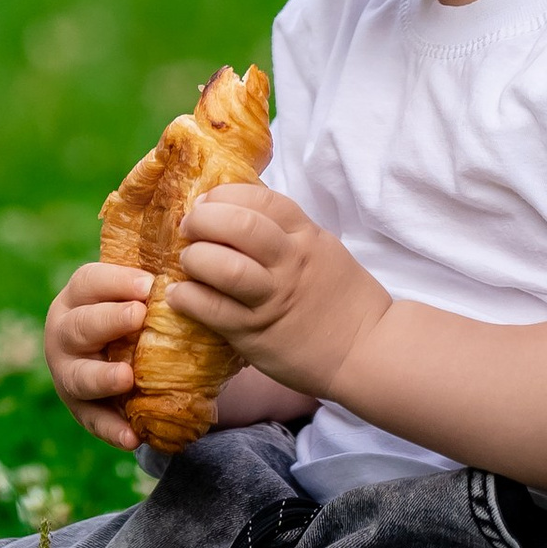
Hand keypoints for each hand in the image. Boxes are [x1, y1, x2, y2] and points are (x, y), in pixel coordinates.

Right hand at [45, 261, 150, 450]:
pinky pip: (93, 421)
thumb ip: (154, 276)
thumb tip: (196, 240)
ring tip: (127, 378)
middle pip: (79, 324)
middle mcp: (65, 332)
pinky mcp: (81, 409)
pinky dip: (112, 430)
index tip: (148, 283)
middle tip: (139, 316)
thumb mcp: (134, 293)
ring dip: (102, 377)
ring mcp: (69, 372)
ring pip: (78, 375)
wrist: (120, 357)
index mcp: (78, 297)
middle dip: (108, 320)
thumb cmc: (134, 315)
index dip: (115, 281)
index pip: (88, 282)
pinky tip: (132, 438)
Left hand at [168, 186, 389, 398]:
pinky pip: (214, 311)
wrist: (368, 352)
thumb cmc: (341, 298)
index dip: (225, 195)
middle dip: (203, 220)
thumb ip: (285, 232)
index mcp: (306, 237)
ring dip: (195, 258)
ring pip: (225, 267)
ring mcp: (274, 299)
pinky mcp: (257, 335)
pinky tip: (179, 295)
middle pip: (240, 226)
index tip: (207, 202)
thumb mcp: (321, 249)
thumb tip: (235, 213)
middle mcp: (290, 262)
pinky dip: (188, 298)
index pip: (261, 199)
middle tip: (189, 227)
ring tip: (187, 261)